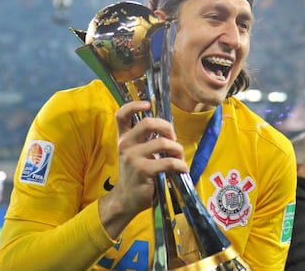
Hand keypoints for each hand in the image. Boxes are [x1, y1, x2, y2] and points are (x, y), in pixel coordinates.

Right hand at [99, 101, 187, 238]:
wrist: (126, 200)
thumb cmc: (136, 175)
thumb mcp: (134, 155)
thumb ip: (145, 141)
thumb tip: (169, 131)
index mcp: (123, 139)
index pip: (121, 115)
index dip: (134, 105)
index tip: (147, 104)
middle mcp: (125, 145)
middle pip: (148, 123)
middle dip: (167, 127)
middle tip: (173, 138)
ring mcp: (133, 158)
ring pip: (162, 142)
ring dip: (177, 149)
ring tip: (179, 158)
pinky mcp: (143, 170)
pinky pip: (169, 162)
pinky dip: (180, 164)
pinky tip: (183, 169)